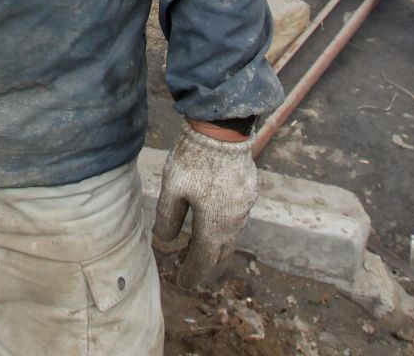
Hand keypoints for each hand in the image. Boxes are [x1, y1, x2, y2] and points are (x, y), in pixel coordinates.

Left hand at [153, 125, 258, 287]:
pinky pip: (236, 218)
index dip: (191, 273)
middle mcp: (233, 222)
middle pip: (219, 252)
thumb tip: (164, 240)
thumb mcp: (172, 189)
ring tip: (196, 241)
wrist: (223, 130)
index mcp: (214, 225)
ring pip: (229, 235)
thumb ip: (168, 218)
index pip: (203, 259)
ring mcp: (245, 208)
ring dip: (213, 243)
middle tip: (186, 264)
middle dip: (203, 261)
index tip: (182, 283)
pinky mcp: (249, 193)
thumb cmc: (194, 160)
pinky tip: (211, 216)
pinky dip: (222, 225)